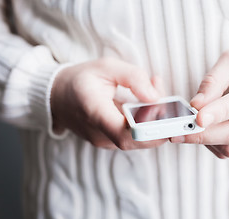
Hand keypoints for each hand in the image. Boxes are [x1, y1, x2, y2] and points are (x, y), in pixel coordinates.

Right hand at [51, 58, 166, 149]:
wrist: (57, 96)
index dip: (150, 131)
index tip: (167, 118)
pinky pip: (133, 138)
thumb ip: (133, 78)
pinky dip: (147, 124)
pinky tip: (149, 104)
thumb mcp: (107, 66)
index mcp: (94, 112)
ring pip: (138, 141)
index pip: (124, 134)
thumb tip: (156, 97)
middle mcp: (98, 133)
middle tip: (170, 103)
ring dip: (156, 123)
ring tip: (158, 95)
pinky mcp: (109, 142)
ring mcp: (103, 141)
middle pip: (137, 140)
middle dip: (160, 124)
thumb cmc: (81, 79)